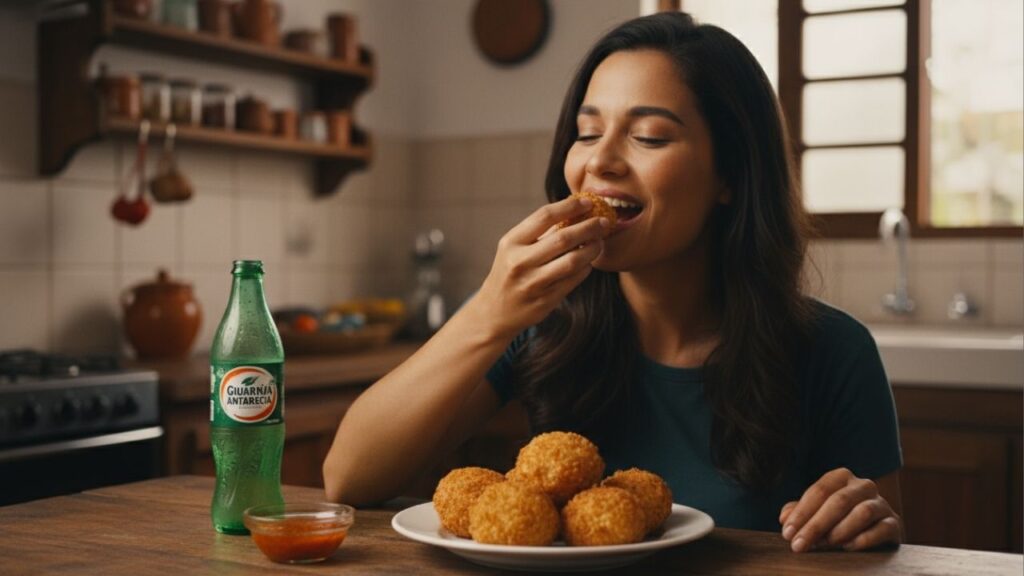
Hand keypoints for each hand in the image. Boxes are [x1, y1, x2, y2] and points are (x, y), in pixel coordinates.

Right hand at [469, 195, 610, 340]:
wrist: (495, 311)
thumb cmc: (509, 271)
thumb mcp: (514, 248)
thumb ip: (539, 232)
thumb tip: (574, 210)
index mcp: (511, 242)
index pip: (544, 216)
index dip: (569, 207)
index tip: (587, 202)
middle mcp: (520, 262)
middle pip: (563, 238)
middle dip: (589, 227)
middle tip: (604, 221)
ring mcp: (533, 283)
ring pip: (573, 261)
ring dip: (592, 248)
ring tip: (600, 241)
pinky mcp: (546, 300)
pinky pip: (574, 279)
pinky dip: (586, 267)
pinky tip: (589, 261)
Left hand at [779, 467, 900, 552]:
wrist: (876, 531)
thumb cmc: (839, 519)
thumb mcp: (817, 512)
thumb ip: (800, 512)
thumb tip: (785, 518)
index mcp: (842, 477)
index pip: (819, 491)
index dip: (801, 513)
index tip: (787, 533)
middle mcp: (864, 486)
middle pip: (838, 501)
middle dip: (815, 525)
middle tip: (799, 545)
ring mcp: (882, 504)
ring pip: (862, 512)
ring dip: (840, 530)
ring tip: (824, 544)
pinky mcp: (894, 523)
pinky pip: (882, 528)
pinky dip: (864, 539)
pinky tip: (848, 547)